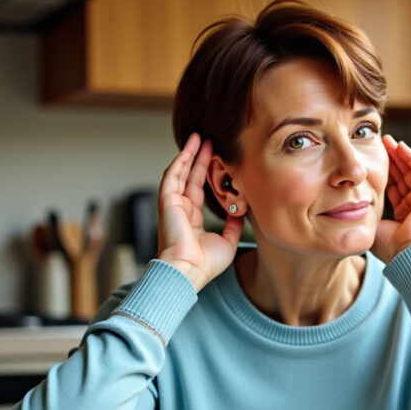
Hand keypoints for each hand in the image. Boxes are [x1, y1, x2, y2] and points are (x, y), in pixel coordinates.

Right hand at [157, 133, 243, 290]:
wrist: (188, 272)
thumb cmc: (205, 264)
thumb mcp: (228, 241)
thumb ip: (234, 225)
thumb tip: (242, 211)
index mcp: (193, 219)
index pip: (200, 190)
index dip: (208, 173)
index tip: (218, 158)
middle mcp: (181, 210)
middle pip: (191, 177)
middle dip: (200, 158)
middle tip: (210, 140)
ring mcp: (173, 205)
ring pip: (180, 172)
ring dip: (189, 154)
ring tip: (199, 137)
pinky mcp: (167, 202)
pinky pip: (172, 176)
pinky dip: (180, 161)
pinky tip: (188, 148)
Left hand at [372, 135, 410, 262]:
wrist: (407, 255)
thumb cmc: (390, 248)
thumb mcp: (373, 227)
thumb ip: (366, 215)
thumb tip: (348, 207)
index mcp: (404, 215)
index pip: (394, 187)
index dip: (384, 172)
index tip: (372, 159)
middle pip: (403, 176)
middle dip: (392, 159)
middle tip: (380, 143)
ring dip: (400, 154)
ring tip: (388, 141)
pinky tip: (400, 147)